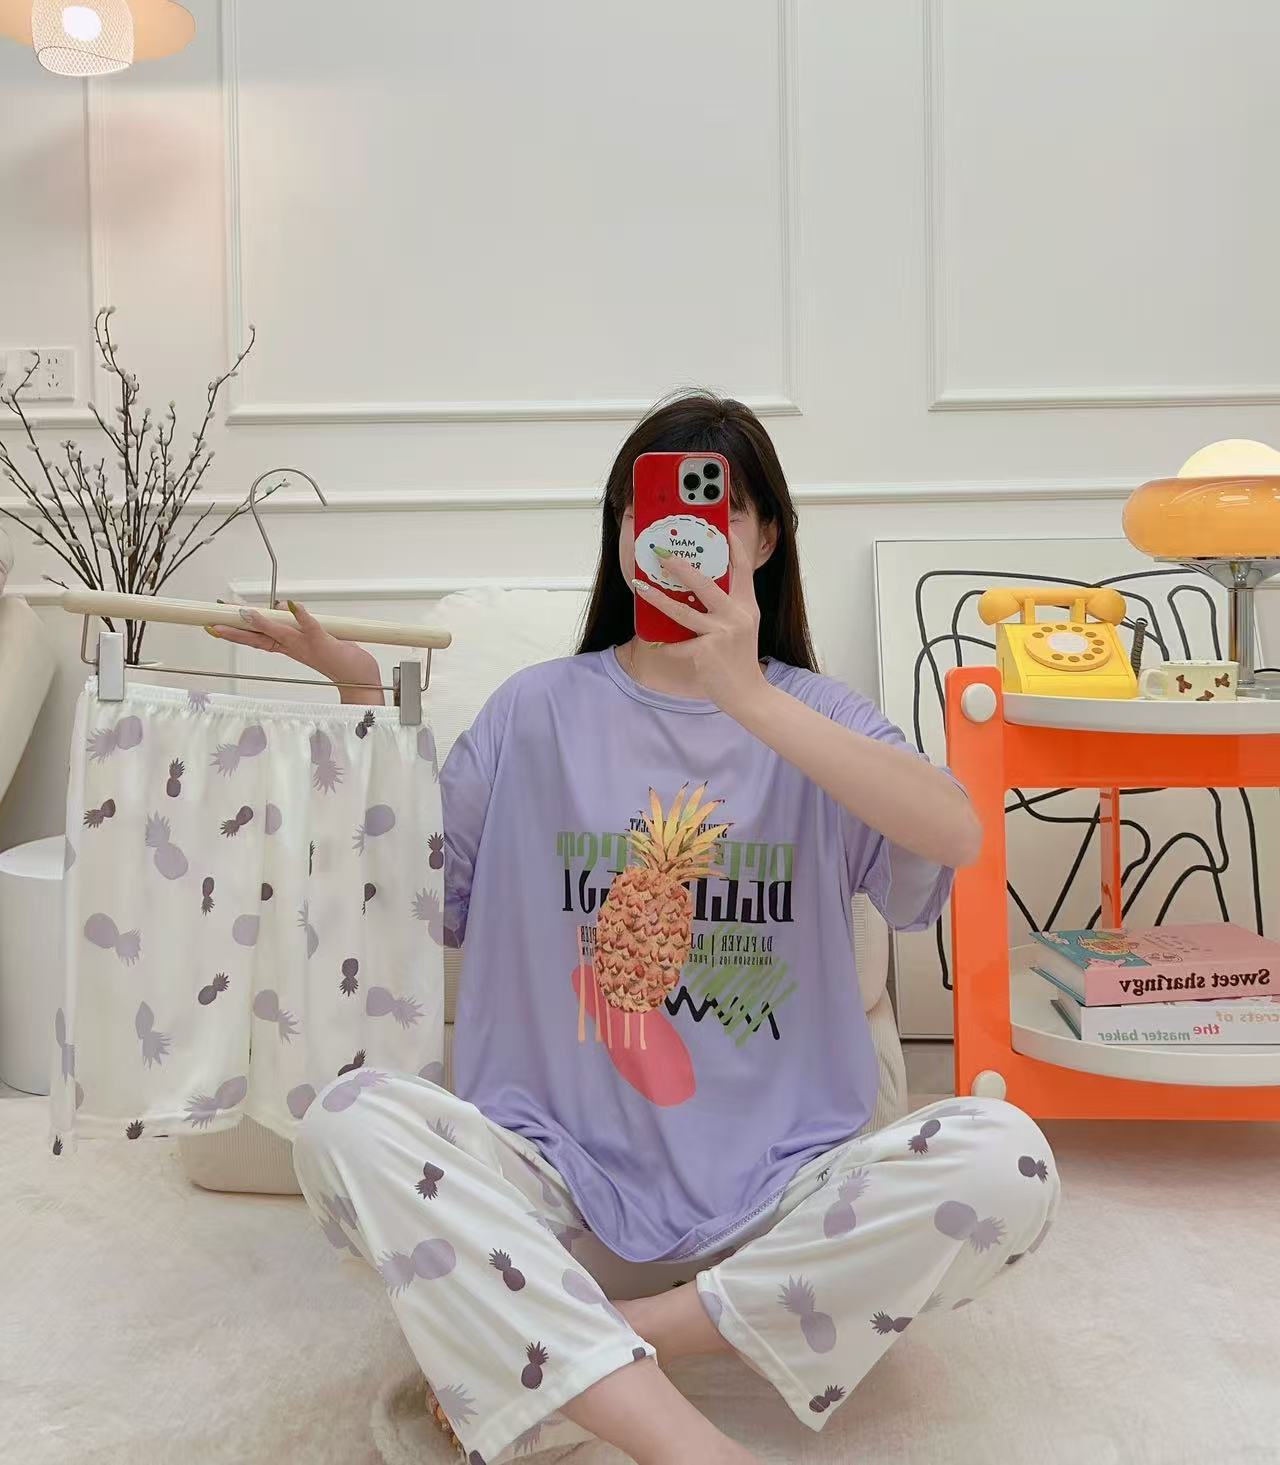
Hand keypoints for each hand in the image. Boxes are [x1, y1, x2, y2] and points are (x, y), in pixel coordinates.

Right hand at [206, 600, 384, 704]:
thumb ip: (297, 624)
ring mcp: (308, 646)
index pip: (258, 639)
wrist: (360, 679)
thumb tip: (282, 607)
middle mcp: (295, 648)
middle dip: (236, 632)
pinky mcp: (325, 642)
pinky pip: (312, 628)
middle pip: (260, 639)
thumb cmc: (339, 659)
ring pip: (281, 634)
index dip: (236, 632)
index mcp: (290, 648)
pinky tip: (293, 606)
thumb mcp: (313, 638)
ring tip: (245, 613)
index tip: (215, 625)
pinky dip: (303, 616)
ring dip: (263, 623)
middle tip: (213, 625)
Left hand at [632, 532, 768, 717]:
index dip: (732, 545)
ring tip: (641, 587)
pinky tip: (657, 643)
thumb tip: (696, 587)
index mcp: (747, 605)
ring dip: (658, 599)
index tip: (721, 528)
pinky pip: (679, 644)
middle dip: (681, 566)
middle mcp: (737, 615)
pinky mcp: (707, 652)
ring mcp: (722, 633)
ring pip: (683, 611)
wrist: (748, 694)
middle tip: (662, 554)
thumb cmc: (740, 659)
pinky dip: (667, 645)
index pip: (743, 568)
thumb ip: (727, 606)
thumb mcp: (742, 626)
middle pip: (706, 583)